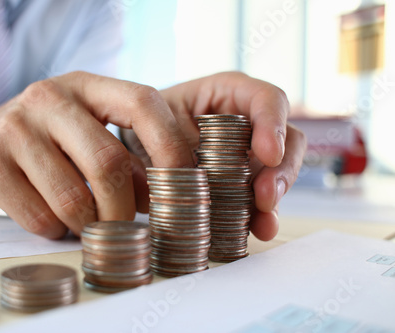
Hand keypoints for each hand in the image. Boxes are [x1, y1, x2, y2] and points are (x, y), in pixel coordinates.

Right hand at [0, 72, 193, 237]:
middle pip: (108, 163)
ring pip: (73, 199)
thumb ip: (128, 157)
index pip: (142, 103)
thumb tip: (172, 197)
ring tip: (89, 225)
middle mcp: (49, 98)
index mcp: (86, 85)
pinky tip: (55, 222)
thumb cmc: (48, 139)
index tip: (185, 184)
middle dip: (125, 209)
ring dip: (89, 225)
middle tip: (127, 227)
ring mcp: (15, 128)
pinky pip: (39, 217)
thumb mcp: (89, 131)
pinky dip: (56, 231)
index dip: (171, 146)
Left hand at [125, 72, 306, 240]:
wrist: (140, 143)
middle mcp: (249, 121)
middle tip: (264, 197)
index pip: (266, 99)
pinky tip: (259, 229)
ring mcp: (251, 153)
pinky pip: (263, 198)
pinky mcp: (246, 181)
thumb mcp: (151, 116)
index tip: (268, 155)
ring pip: (280, 171)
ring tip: (264, 222)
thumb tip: (174, 171)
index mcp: (229, 93)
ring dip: (274, 198)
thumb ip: (164, 134)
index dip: (273, 124)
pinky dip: (263, 215)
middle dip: (280, 170)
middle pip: (287, 139)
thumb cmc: (146, 120)